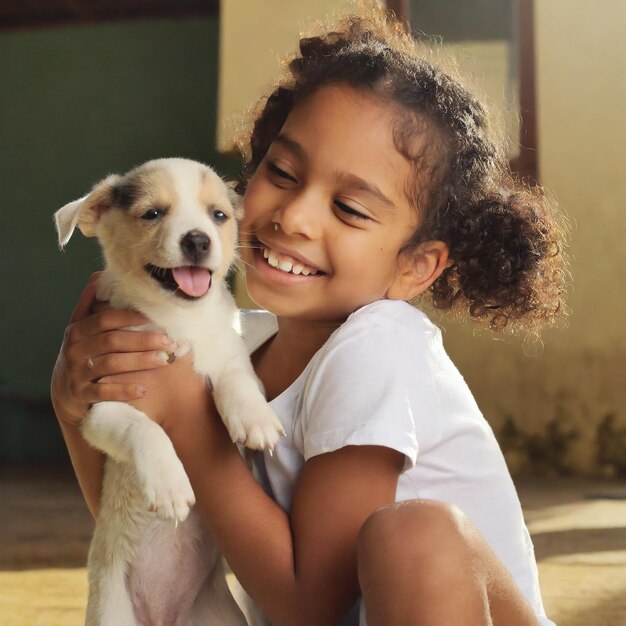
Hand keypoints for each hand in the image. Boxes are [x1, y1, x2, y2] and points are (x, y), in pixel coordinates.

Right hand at [50, 273, 175, 425]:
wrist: (66, 392)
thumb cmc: (84, 353)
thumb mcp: (83, 329)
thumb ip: (91, 304)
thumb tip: (99, 275)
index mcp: (78, 329)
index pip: (105, 319)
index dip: (129, 316)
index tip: (155, 316)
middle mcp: (75, 349)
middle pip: (112, 340)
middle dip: (143, 340)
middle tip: (169, 341)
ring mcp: (76, 372)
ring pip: (111, 364)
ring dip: (140, 361)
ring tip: (164, 360)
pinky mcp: (80, 394)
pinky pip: (104, 392)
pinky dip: (124, 390)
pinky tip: (143, 389)